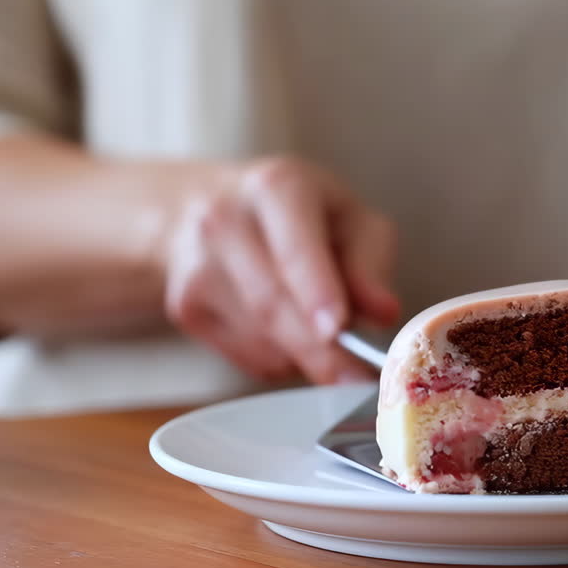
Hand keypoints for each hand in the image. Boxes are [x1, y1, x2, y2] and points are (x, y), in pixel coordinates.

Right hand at [160, 157, 399, 383]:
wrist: (209, 205)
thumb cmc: (301, 215)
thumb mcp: (350, 218)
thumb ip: (370, 262)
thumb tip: (382, 311)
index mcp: (276, 187)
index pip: (294, 247)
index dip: (315, 291)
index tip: (337, 328)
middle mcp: (226, 220)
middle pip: (272, 302)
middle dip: (318, 349)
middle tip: (357, 380)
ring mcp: (197, 265)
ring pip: (259, 337)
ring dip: (304, 356)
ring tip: (328, 340)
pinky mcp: (185, 307)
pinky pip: (246, 355)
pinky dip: (280, 360)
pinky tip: (289, 333)